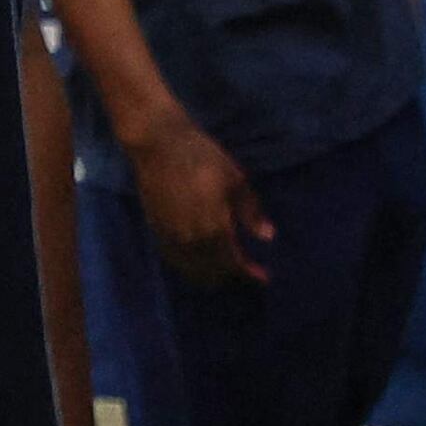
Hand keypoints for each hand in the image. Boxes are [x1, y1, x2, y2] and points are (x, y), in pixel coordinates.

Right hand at [121, 111, 275, 288]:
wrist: (160, 147)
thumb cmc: (203, 158)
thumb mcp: (235, 180)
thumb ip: (251, 212)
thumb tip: (267, 237)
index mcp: (214, 229)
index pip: (234, 263)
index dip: (250, 274)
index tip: (264, 278)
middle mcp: (192, 242)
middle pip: (214, 273)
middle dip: (232, 276)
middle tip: (248, 271)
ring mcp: (171, 240)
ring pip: (193, 271)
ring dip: (212, 275)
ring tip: (227, 269)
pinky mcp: (158, 234)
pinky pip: (177, 262)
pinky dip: (192, 267)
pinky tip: (201, 261)